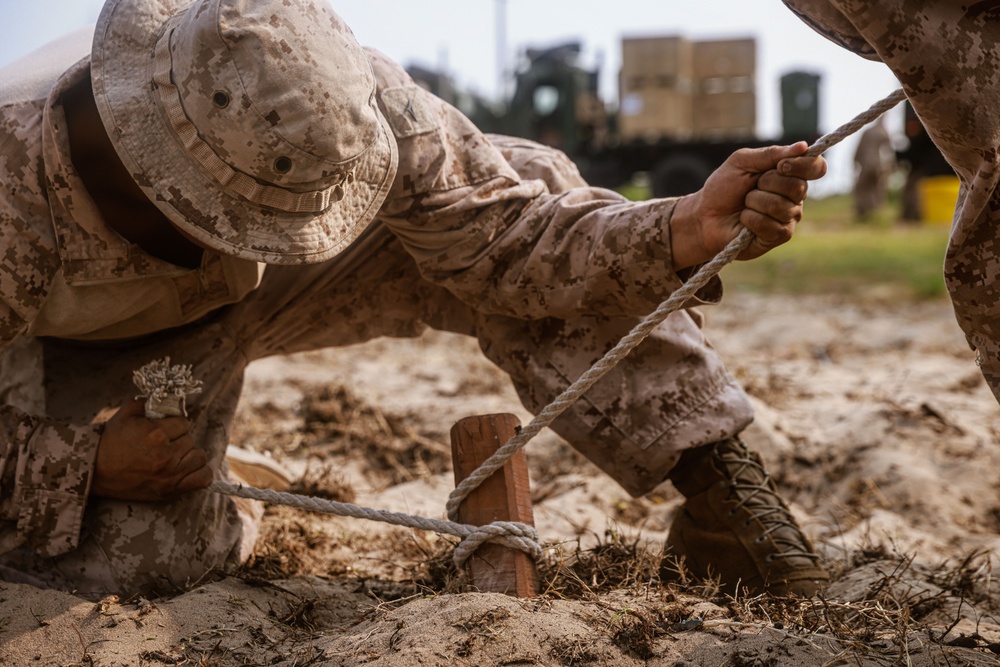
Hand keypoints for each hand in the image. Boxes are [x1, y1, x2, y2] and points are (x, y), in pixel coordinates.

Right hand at [91, 399, 212, 500]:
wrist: (94, 470)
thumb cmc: (110, 441)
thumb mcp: (125, 414)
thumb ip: (147, 403)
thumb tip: (166, 398)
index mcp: (157, 434)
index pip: (185, 423)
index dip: (176, 425)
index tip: (166, 430)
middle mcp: (166, 454)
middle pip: (191, 440)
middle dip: (180, 439)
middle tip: (166, 444)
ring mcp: (170, 474)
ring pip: (199, 457)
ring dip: (189, 455)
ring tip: (176, 456)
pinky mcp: (170, 490)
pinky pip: (202, 480)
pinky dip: (200, 474)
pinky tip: (188, 469)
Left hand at [670, 142, 826, 268]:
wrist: (704, 216)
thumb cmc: (723, 188)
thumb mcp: (742, 162)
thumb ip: (771, 153)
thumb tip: (803, 146)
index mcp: (790, 175)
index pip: (816, 168)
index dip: (804, 165)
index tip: (780, 165)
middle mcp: (795, 197)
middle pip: (798, 187)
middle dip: (767, 184)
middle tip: (751, 187)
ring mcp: (788, 218)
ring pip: (781, 207)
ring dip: (754, 202)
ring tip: (745, 204)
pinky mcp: (778, 237)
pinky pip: (771, 225)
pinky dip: (750, 219)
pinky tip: (744, 220)